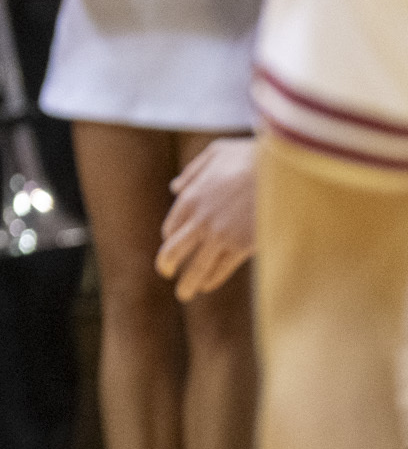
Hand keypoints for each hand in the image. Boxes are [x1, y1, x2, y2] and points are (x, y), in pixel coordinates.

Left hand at [157, 135, 256, 298]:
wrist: (283, 170)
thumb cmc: (252, 157)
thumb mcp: (216, 153)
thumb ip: (193, 171)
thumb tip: (174, 187)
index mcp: (190, 198)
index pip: (172, 226)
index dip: (170, 237)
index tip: (172, 244)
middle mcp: (200, 220)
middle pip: (175, 249)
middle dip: (168, 264)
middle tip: (166, 273)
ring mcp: (220, 235)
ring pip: (197, 266)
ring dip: (188, 282)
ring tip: (183, 294)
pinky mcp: (241, 246)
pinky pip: (221, 268)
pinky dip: (212, 279)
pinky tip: (208, 286)